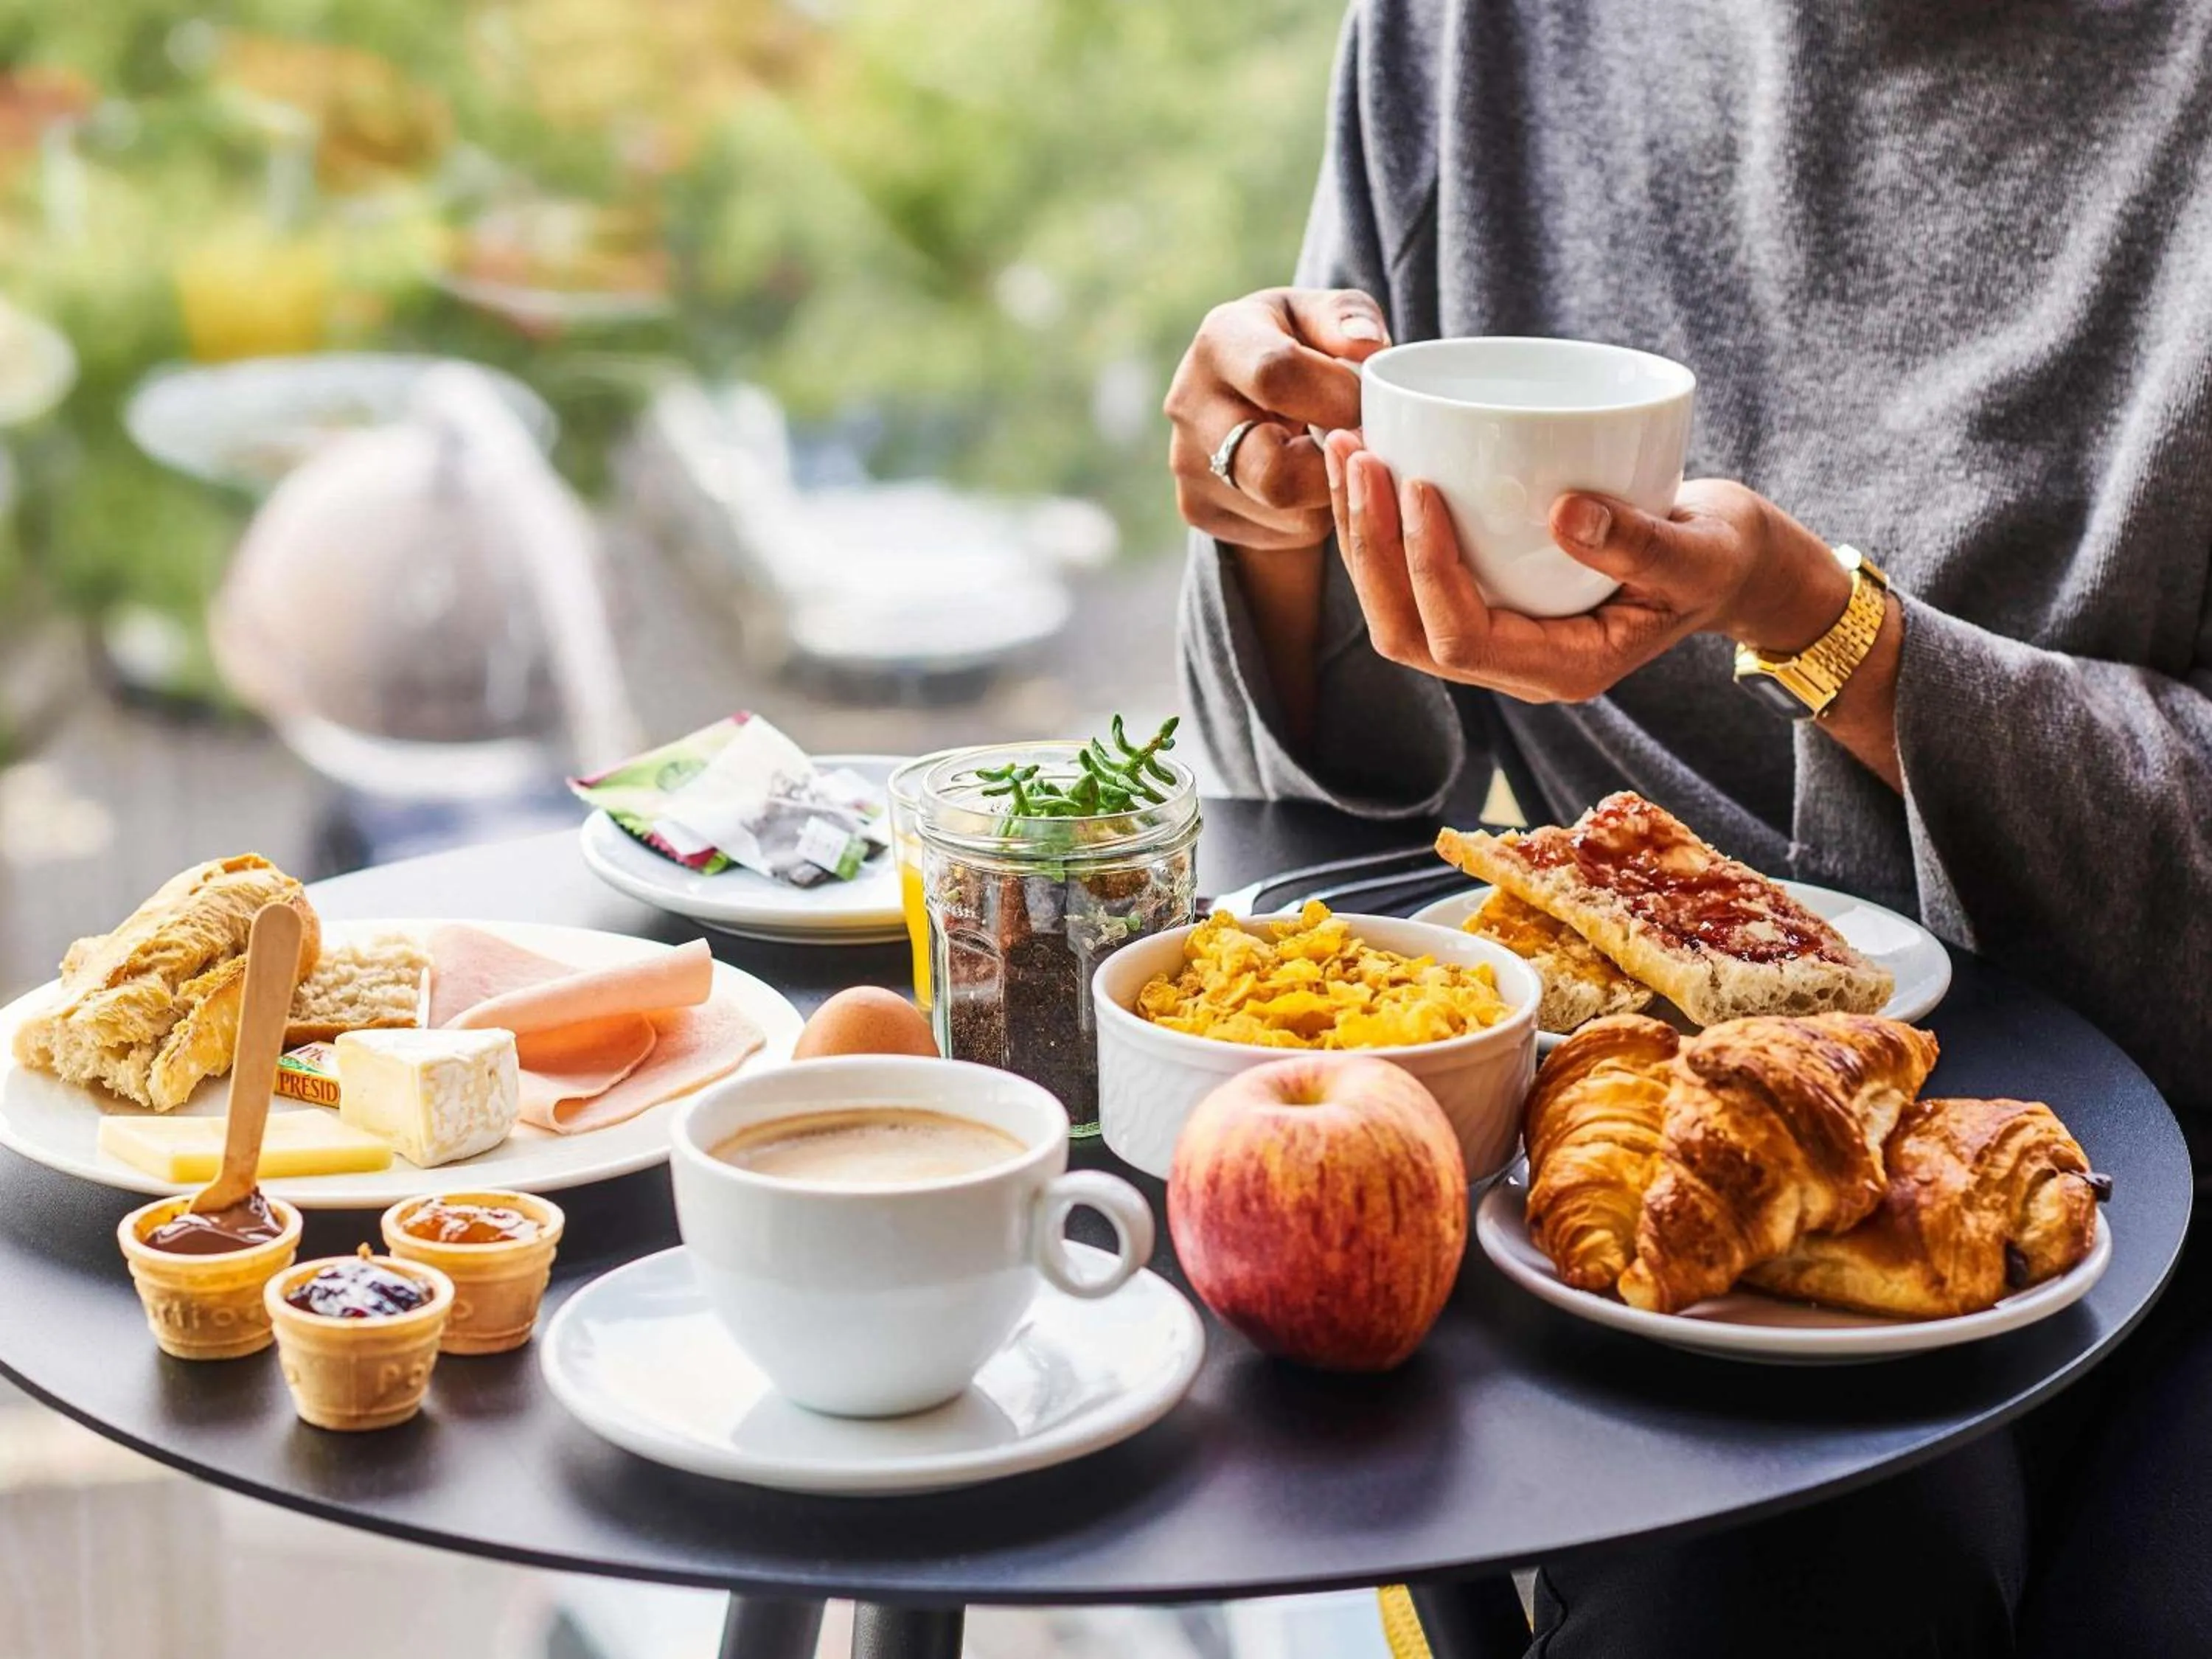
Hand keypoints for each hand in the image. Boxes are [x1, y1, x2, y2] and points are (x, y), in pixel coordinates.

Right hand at [1165, 287, 1391, 551]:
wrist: (1238, 394)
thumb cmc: (1293, 345)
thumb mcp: (1320, 317)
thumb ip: (1349, 316)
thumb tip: (1367, 345)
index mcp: (1221, 341)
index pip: (1277, 375)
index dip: (1336, 396)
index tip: (1365, 403)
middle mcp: (1189, 404)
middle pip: (1273, 470)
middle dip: (1332, 465)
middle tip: (1356, 444)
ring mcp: (1186, 464)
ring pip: (1286, 509)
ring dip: (1326, 489)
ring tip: (1328, 454)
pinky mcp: (1196, 508)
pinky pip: (1279, 532)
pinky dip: (1309, 512)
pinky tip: (1307, 479)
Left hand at [1324, 431, 1853, 702]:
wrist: (1729, 565)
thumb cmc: (1722, 559)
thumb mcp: (1700, 551)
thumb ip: (1640, 542)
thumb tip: (1563, 514)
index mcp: (1563, 668)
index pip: (1463, 637)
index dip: (1427, 567)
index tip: (1419, 484)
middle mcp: (1515, 665)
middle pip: (1408, 632)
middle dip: (1370, 549)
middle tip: (1357, 458)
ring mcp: (1496, 637)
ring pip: (1397, 610)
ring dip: (1361, 536)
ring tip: (1347, 451)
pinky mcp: (1488, 600)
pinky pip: (1412, 582)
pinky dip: (1382, 528)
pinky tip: (1370, 465)